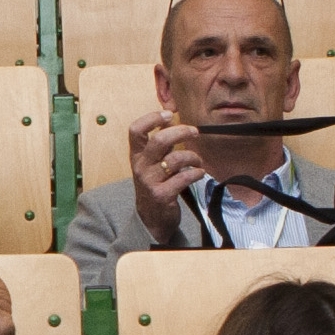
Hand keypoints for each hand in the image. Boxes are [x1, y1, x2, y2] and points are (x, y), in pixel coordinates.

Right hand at [126, 108, 207, 241]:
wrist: (150, 218)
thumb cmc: (154, 185)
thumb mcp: (151, 163)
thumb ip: (160, 144)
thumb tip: (171, 120)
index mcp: (137, 155)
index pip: (135, 130)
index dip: (151, 118)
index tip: (169, 115)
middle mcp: (141, 167)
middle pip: (160, 141)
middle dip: (181, 132)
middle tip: (194, 132)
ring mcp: (150, 182)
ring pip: (175, 159)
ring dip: (193, 157)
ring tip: (198, 161)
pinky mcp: (162, 195)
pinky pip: (183, 178)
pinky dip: (196, 173)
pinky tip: (199, 173)